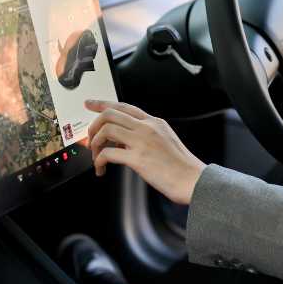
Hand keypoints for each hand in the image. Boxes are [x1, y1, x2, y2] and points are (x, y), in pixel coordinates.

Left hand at [85, 100, 205, 204]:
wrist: (193, 180)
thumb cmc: (181, 166)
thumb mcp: (166, 140)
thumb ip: (147, 135)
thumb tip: (124, 141)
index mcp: (154, 122)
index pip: (124, 106)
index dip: (102, 103)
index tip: (89, 104)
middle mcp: (147, 127)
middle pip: (110, 114)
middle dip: (94, 125)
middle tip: (90, 139)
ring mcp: (142, 141)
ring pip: (106, 130)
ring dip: (95, 143)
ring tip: (96, 156)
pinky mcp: (138, 159)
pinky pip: (108, 153)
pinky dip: (99, 161)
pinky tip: (101, 169)